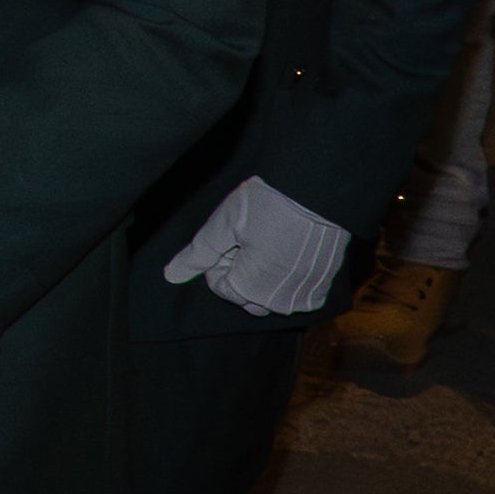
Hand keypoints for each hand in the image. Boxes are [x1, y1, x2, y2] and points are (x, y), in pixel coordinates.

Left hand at [160, 176, 353, 320]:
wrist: (318, 191)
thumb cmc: (268, 204)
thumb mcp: (223, 224)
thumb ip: (197, 254)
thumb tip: (171, 276)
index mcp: (251, 289)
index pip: (221, 287)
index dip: (220, 260)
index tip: (232, 237)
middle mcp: (279, 301)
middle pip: (245, 295)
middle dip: (240, 271)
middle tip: (249, 238)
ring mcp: (304, 296)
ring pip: (270, 297)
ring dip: (263, 276)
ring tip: (268, 241)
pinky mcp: (323, 286)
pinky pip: (296, 294)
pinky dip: (287, 278)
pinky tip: (288, 249)